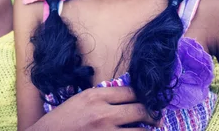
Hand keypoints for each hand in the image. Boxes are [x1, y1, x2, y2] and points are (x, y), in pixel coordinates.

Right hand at [25, 87, 161, 130]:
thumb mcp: (80, 100)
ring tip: (152, 128)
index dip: (143, 95)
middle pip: (140, 109)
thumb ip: (102, 97)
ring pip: (141, 130)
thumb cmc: (62, 119)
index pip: (130, 91)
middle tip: (156, 116)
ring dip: (148, 129)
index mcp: (95, 96)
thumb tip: (126, 96)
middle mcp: (103, 113)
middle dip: (152, 113)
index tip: (147, 99)